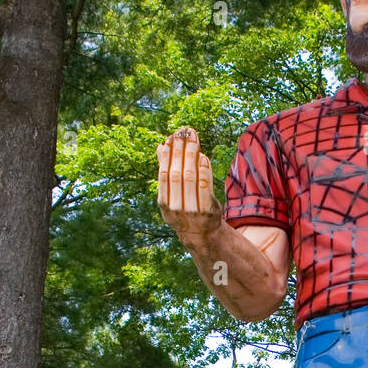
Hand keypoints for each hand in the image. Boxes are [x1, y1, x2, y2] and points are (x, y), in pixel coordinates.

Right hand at [157, 127, 221, 244]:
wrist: (202, 236)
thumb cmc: (186, 209)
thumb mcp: (173, 194)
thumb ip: (168, 172)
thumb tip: (161, 147)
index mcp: (164, 203)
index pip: (164, 173)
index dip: (168, 154)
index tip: (172, 137)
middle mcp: (175, 207)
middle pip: (177, 173)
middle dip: (180, 150)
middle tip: (185, 132)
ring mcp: (191, 210)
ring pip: (190, 177)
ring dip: (191, 155)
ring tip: (194, 138)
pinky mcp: (206, 211)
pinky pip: (205, 186)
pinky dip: (204, 171)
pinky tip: (203, 157)